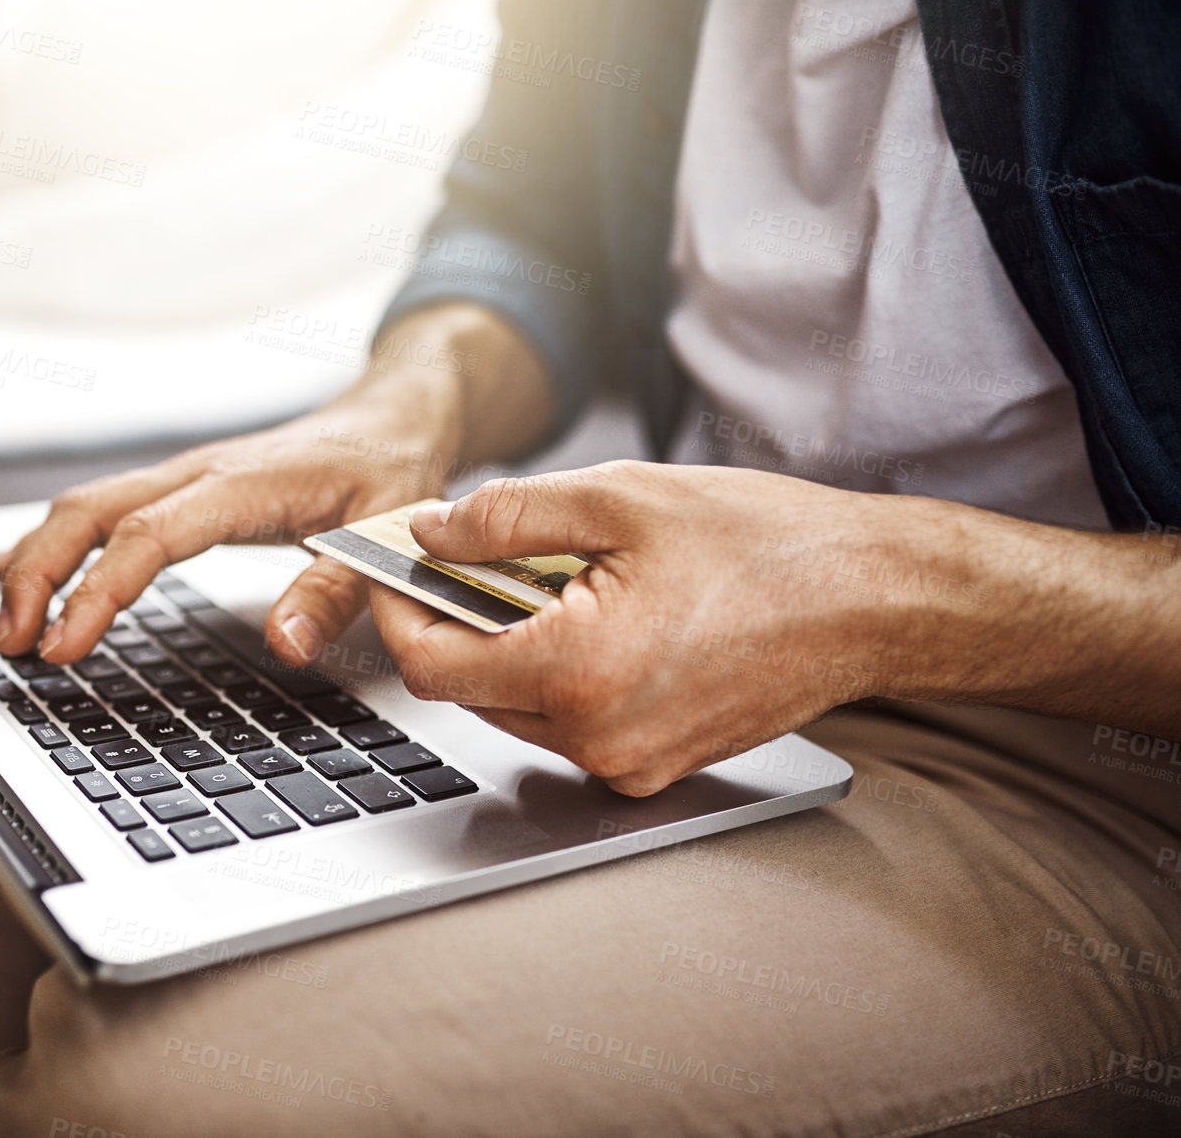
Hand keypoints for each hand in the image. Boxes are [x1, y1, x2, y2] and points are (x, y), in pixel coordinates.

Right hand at [0, 304, 554, 666]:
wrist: (391, 419)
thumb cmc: (389, 476)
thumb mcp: (384, 538)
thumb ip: (335, 592)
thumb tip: (283, 647)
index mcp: (242, 484)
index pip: (148, 535)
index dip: (98, 590)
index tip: (63, 646)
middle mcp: (198, 472)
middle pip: (90, 511)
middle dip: (38, 575)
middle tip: (12, 645)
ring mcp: (181, 476)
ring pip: (83, 507)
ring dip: (35, 562)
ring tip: (7, 630)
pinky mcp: (177, 488)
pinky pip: (99, 509)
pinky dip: (52, 544)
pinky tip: (19, 575)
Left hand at [367, 462, 904, 794]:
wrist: (873, 602)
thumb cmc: (765, 544)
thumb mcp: (621, 501)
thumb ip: (507, 516)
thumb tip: (432, 531)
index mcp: (578, 673)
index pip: (432, 664)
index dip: (398, 611)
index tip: (395, 568)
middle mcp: (598, 738)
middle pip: (469, 690)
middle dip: (453, 622)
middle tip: (468, 557)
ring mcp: (629, 764)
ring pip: (516, 709)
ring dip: (507, 648)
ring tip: (548, 580)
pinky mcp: (655, 767)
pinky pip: (569, 724)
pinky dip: (558, 673)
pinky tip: (595, 618)